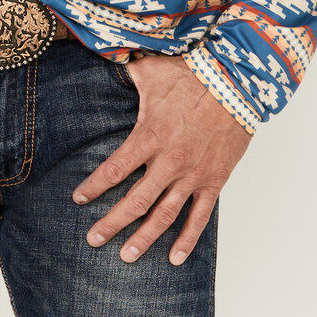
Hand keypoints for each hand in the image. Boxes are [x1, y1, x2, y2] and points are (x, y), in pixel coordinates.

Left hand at [73, 52, 252, 264]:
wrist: (237, 82)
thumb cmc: (193, 73)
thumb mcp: (152, 70)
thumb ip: (126, 72)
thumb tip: (107, 58)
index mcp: (149, 137)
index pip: (114, 170)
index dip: (94, 186)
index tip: (79, 199)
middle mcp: (169, 161)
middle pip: (134, 201)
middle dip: (112, 223)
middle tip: (94, 239)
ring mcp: (193, 174)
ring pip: (164, 215)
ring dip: (145, 238)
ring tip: (126, 257)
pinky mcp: (214, 180)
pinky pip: (200, 216)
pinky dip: (188, 239)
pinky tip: (175, 258)